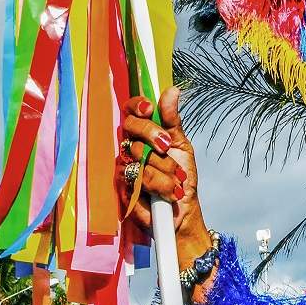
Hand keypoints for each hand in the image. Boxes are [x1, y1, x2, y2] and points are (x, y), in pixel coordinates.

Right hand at [116, 87, 212, 280]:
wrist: (183, 214)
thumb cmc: (182, 180)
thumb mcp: (182, 147)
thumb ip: (173, 121)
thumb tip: (172, 90)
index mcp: (144, 134)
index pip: (131, 110)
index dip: (137, 105)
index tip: (150, 109)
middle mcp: (130, 147)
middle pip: (130, 127)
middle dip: (152, 135)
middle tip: (167, 146)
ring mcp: (124, 167)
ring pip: (138, 154)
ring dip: (164, 169)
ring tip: (175, 181)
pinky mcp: (122, 187)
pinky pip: (138, 177)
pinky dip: (160, 185)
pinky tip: (168, 193)